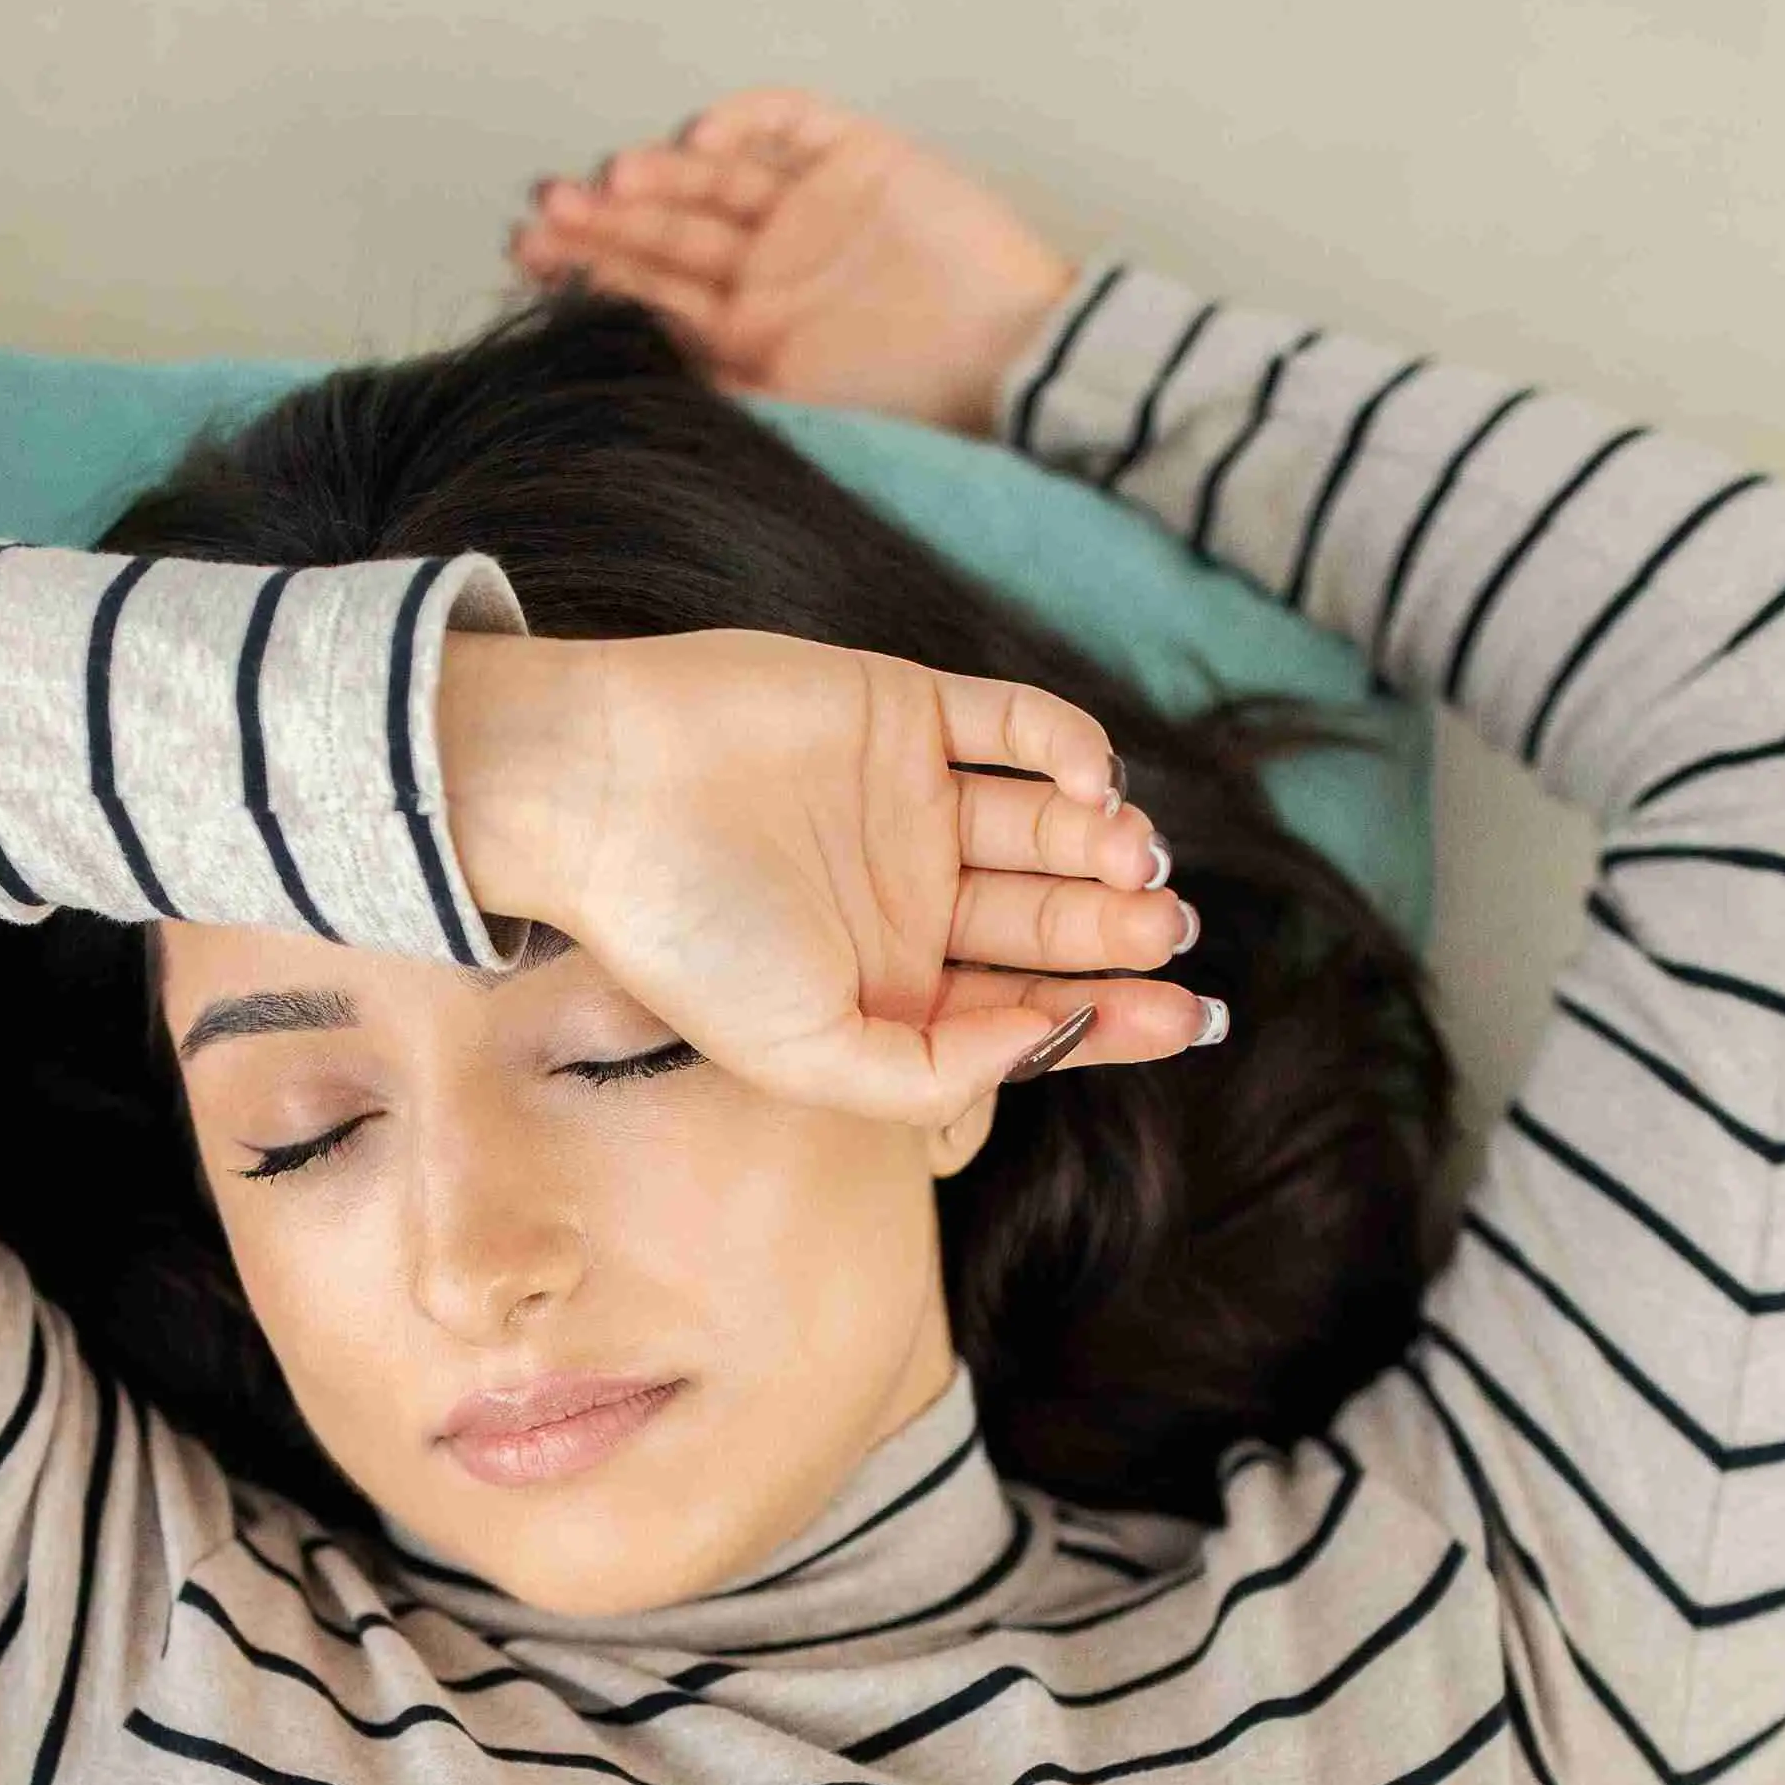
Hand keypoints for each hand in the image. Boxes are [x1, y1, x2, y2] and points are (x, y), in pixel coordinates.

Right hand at [437, 629, 1216, 1127]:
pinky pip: (1017, 726)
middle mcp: (913, 898)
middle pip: (1053, 920)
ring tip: (1134, 863)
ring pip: (1050, 827)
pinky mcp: (905, 709)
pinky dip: (1072, 750)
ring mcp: (913, 801)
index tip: (1186, 1019)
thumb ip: (928, 1074)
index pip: (1030, 1007)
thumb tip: (1041, 1034)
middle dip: (1121, 931)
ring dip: (1108, 846)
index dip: (1114, 1018)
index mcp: (893, 987)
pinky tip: (1090, 787)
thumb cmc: (682, 935)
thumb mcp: (805, 1055)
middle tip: (1165, 931)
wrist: (598, 791)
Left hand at [508, 88, 1079, 436]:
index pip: (653, 293)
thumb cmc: (922, 405)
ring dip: (662, 175)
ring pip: (714, 179)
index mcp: (748, 332)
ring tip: (615, 181)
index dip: (593, 274)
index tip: (532, 266)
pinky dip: (743, 123)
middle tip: (549, 213)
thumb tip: (610, 397)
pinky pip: (787, 124)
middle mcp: (768, 266)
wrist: (1020, 359)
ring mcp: (809, 209)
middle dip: (606, 221)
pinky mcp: (857, 157)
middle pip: (668, 231)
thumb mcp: (801, 418)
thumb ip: (720, 396)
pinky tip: (700, 139)